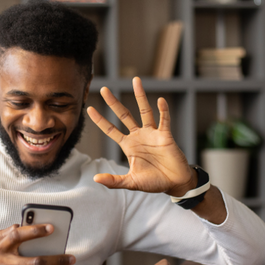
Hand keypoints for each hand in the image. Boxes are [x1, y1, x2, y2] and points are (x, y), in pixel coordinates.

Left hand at [87, 77, 194, 196]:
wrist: (174, 183)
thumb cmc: (154, 182)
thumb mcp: (131, 182)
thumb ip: (114, 180)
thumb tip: (96, 179)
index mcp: (128, 145)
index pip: (111, 130)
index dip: (100, 120)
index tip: (89, 108)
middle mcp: (138, 136)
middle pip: (124, 115)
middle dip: (113, 102)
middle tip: (104, 89)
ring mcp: (152, 134)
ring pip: (144, 111)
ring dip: (140, 96)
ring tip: (135, 81)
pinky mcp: (166, 135)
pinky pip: (164, 120)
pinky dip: (163, 110)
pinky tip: (160, 100)